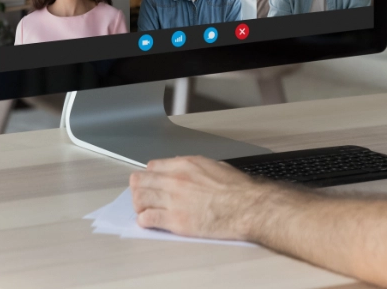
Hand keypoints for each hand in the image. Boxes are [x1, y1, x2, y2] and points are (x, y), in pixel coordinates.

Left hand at [129, 156, 270, 239]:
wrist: (248, 207)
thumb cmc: (238, 189)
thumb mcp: (215, 166)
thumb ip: (194, 167)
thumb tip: (185, 169)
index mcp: (184, 165)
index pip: (152, 166)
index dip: (149, 176)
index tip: (150, 182)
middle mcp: (175, 180)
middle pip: (140, 181)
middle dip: (139, 189)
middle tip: (141, 197)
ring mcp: (173, 200)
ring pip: (139, 199)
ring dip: (139, 205)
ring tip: (143, 211)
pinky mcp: (175, 221)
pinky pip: (148, 219)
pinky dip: (144, 221)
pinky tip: (148, 222)